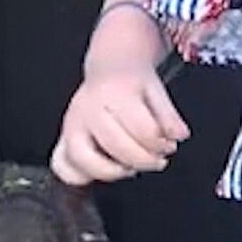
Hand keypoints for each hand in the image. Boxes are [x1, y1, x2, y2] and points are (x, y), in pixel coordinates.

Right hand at [50, 47, 188, 186]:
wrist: (108, 66)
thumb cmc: (131, 81)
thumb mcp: (156, 89)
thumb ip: (169, 115)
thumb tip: (179, 136)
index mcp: (115, 92)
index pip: (141, 129)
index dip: (161, 144)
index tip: (169, 146)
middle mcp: (89, 107)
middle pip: (116, 145)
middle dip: (142, 159)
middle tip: (157, 160)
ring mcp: (73, 122)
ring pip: (83, 158)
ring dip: (110, 171)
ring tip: (129, 168)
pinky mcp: (64, 136)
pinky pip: (62, 164)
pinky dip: (81, 174)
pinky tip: (105, 168)